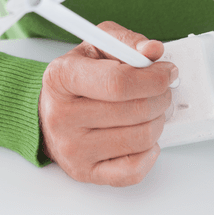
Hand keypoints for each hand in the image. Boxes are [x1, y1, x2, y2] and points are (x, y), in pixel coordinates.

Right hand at [39, 21, 177, 185]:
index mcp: (62, 77)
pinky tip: (142, 137)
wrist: (46, 114)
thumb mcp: (96, 47)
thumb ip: (126, 42)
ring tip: (149, 111)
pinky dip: (149, 153)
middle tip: (161, 90)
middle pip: (135, 111)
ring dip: (157, 122)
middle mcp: (62, 116)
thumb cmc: (76, 80)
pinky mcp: (84, 172)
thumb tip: (153, 50)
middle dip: (161, 98)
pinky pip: (133, 171)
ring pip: (141, 139)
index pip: (119, 83)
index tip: (167, 72)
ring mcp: (72, 148)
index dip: (153, 78)